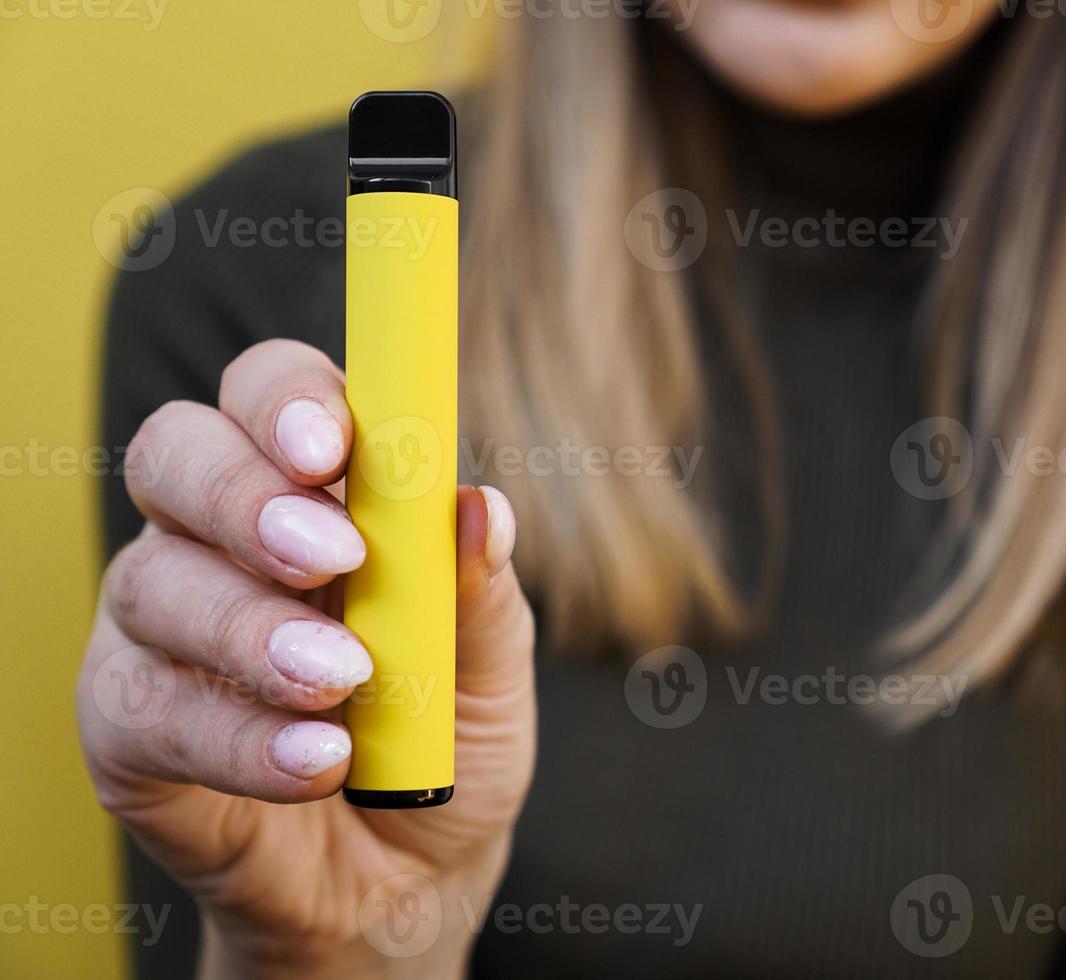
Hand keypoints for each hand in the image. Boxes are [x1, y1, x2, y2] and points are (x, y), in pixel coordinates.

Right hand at [75, 339, 535, 977]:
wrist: (403, 884)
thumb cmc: (444, 745)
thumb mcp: (491, 676)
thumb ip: (480, 595)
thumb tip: (480, 506)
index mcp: (319, 498)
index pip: (274, 397)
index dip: (289, 399)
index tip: (334, 443)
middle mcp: (221, 542)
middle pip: (177, 454)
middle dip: (246, 496)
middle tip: (331, 556)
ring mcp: (162, 629)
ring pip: (155, 583)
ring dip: (254, 630)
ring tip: (342, 684)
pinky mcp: (127, 726)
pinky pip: (147, 708)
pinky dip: (237, 736)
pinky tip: (315, 761)